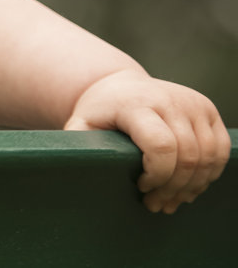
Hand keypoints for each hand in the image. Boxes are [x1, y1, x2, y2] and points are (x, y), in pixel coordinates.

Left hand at [63, 69, 229, 212]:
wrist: (120, 86)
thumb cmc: (99, 112)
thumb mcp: (81, 125)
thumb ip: (78, 144)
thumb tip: (72, 169)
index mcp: (136, 104)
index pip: (161, 146)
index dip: (157, 175)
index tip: (141, 186)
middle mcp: (169, 99)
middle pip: (187, 157)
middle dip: (174, 188)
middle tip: (156, 204)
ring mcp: (192, 103)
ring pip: (208, 157)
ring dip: (193, 186)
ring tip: (172, 200)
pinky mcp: (207, 109)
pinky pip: (220, 149)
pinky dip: (209, 173)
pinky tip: (190, 185)